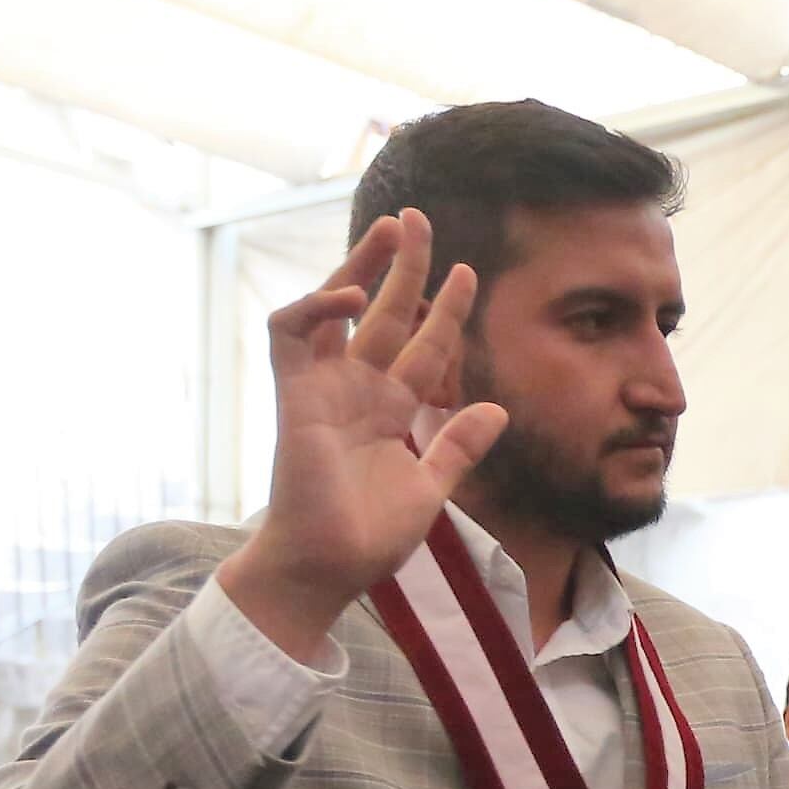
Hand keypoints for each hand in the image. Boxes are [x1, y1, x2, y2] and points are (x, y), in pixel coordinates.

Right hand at [218, 211, 508, 657]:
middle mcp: (356, 390)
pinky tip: (348, 296)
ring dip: (358, 266)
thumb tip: (497, 411)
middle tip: (418, 219)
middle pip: (381, 312)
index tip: (469, 273)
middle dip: (401, 266)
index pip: (422, 345)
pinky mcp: (292, 395)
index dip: (446, 310)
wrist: (326, 569)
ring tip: (389, 230)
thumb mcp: (431, 489)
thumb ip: (458, 447)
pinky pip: (291, 334)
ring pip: (335, 309)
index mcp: (389, 410)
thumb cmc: (369, 539)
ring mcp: (323, 389)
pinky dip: (314, 307)